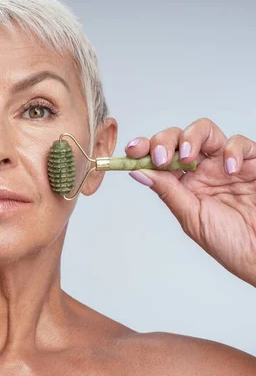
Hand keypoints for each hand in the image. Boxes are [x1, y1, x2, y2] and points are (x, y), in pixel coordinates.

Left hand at [125, 118, 255, 285]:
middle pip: (178, 139)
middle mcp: (203, 170)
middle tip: (161, 157)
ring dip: (191, 137)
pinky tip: (229, 169)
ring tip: (189, 157)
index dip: (144, 150)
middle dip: (164, 141)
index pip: (160, 158)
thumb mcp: (192, 218)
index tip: (132, 151)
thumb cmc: (230, 244)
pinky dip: (232, 150)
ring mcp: (227, 164)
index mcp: (184, 184)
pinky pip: (240, 143)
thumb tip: (138, 172)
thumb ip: (168, 192)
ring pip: (204, 131)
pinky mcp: (253, 163)